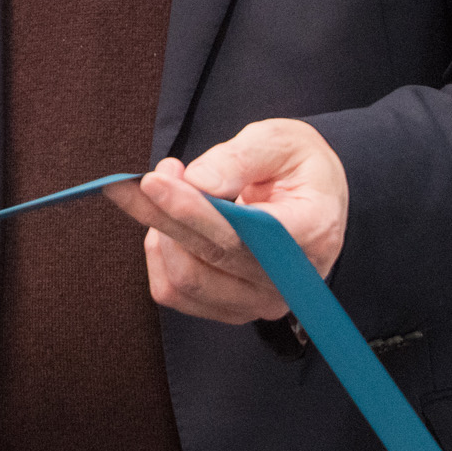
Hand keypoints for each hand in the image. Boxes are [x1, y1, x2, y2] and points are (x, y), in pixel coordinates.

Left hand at [108, 119, 349, 325]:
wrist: (314, 200)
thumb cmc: (297, 166)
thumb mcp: (281, 141)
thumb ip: (240, 157)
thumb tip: (196, 182)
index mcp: (312, 231)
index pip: (242, 233)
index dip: (192, 210)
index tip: (154, 181)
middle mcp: (287, 280)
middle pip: (206, 259)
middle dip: (161, 215)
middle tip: (137, 180)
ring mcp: (258, 301)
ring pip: (184, 280)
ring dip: (160, 233)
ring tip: (166, 192)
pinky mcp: (231, 309)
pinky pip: (174, 293)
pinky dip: (159, 255)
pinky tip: (169, 223)